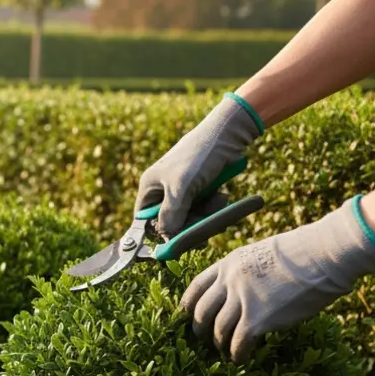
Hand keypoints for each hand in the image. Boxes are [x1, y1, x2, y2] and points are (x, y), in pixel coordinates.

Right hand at [136, 94, 263, 237]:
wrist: (229, 134)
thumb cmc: (199, 155)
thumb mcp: (181, 187)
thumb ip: (171, 215)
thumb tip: (166, 239)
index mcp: (150, 187)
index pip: (145, 220)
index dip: (158, 232)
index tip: (175, 241)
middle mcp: (163, 190)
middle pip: (171, 222)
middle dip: (189, 224)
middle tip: (203, 224)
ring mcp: (183, 190)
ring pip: (190, 218)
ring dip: (205, 215)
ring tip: (218, 202)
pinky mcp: (200, 190)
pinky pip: (204, 209)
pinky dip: (214, 207)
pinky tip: (222, 197)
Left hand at [182, 197, 374, 362]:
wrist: (325, 253)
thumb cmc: (304, 251)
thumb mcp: (262, 254)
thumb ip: (245, 272)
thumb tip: (243, 291)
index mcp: (228, 263)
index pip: (195, 287)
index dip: (190, 306)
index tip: (189, 317)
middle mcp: (229, 282)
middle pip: (201, 312)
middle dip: (200, 330)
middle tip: (206, 340)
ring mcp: (242, 300)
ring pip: (218, 331)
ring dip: (220, 345)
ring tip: (226, 352)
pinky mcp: (258, 319)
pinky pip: (238, 344)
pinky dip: (237, 355)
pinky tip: (241, 359)